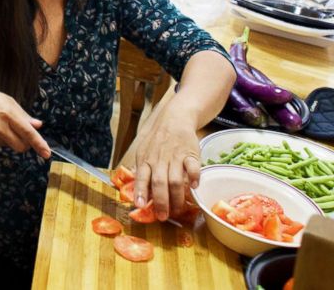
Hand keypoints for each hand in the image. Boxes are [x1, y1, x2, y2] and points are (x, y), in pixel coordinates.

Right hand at [0, 87, 49, 157]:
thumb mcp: (6, 100)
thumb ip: (23, 115)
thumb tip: (38, 125)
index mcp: (8, 114)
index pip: (28, 133)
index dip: (39, 144)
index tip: (47, 153)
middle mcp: (0, 128)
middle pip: (21, 146)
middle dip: (26, 144)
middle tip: (22, 134)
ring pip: (10, 145)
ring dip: (11, 138)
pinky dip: (0, 138)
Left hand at [130, 105, 200, 220]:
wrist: (174, 118)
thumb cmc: (157, 139)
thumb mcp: (143, 151)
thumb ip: (142, 171)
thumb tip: (139, 193)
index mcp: (146, 159)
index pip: (142, 177)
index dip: (141, 192)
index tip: (140, 205)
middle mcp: (159, 159)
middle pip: (160, 183)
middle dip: (161, 202)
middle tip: (163, 216)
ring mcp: (175, 156)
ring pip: (176, 180)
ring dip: (177, 197)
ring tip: (178, 210)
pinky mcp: (190, 153)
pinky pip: (193, 167)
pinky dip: (194, 178)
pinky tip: (195, 188)